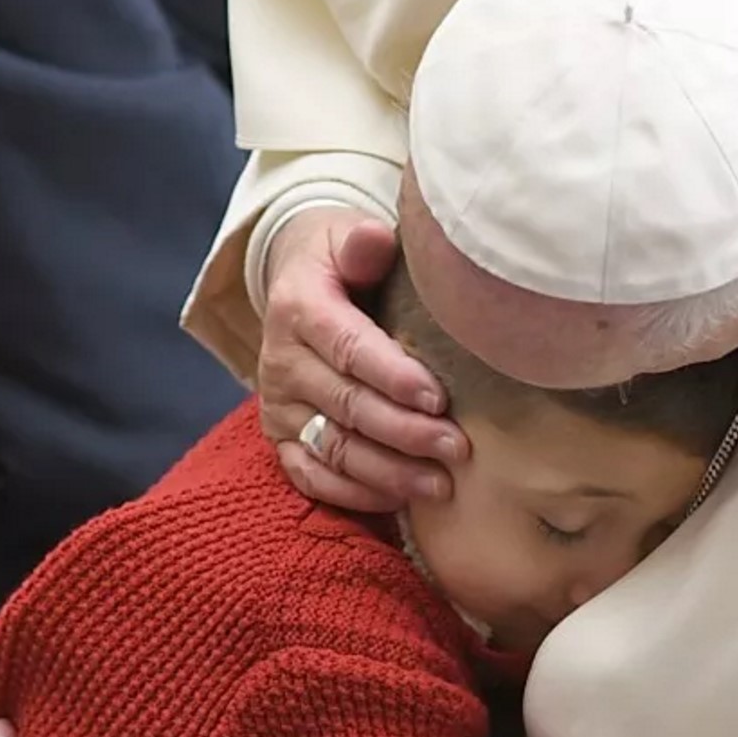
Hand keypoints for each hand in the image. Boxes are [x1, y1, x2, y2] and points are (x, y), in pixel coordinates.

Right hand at [257, 207, 467, 509]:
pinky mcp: (282, 437)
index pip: (348, 347)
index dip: (393, 376)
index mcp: (299, 308)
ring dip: (388, 472)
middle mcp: (282, 361)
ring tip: (441, 484)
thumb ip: (362, 242)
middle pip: (346, 405)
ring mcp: (280, 405)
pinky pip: (312, 475)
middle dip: (404, 432)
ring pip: (333, 448)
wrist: (297, 283)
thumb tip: (375, 240)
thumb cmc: (342, 261)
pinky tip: (399, 500)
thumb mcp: (345, 236)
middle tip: (457, 447)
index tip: (438, 398)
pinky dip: (354, 493)